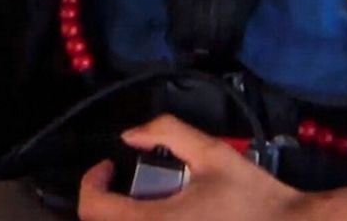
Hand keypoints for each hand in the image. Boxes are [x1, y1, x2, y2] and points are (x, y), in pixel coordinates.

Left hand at [78, 115, 309, 220]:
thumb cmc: (253, 198)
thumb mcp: (211, 153)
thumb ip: (168, 133)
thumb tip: (131, 134)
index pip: (94, 209)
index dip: (93, 183)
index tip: (111, 167)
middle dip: (106, 207)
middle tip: (124, 186)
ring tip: (143, 206)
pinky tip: (167, 219)